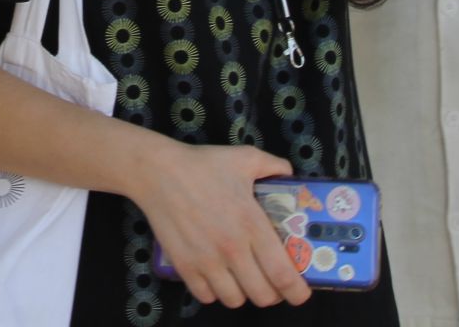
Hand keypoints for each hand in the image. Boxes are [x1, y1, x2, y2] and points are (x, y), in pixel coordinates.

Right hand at [129, 144, 311, 308]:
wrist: (158, 172)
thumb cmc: (203, 165)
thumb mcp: (245, 158)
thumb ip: (274, 166)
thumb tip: (289, 175)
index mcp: (252, 224)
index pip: (282, 273)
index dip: (297, 291)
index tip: (301, 293)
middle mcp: (232, 248)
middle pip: (262, 295)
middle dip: (273, 294)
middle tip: (272, 283)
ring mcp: (206, 260)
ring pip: (235, 300)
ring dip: (244, 294)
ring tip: (244, 280)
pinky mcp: (184, 266)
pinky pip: (206, 296)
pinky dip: (215, 292)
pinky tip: (217, 277)